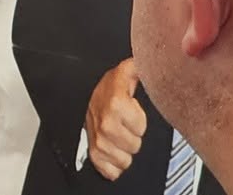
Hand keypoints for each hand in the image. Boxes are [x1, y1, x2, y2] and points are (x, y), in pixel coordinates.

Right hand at [85, 58, 146, 179]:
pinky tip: (114, 150)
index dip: (140, 121)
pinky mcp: (93, 155)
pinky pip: (111, 171)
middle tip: (125, 125)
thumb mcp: (125, 74)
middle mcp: (105, 124)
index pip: (141, 128)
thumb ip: (139, 67)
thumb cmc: (106, 89)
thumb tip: (150, 60)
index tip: (133, 112)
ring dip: (125, 150)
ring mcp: (98, 141)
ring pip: (125, 160)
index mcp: (116, 104)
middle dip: (134, 137)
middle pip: (135, 146)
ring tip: (119, 137)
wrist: (82, 99)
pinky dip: (114, 165)